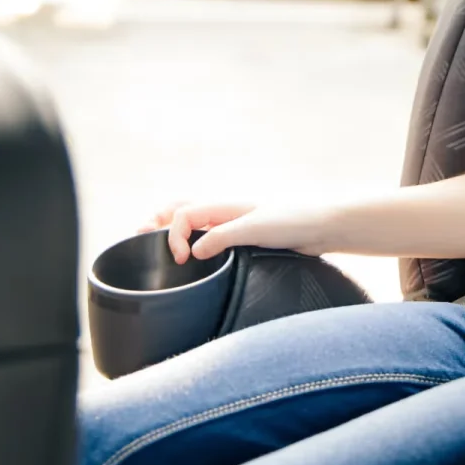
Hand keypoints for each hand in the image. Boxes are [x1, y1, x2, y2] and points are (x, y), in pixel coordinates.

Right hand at [141, 200, 326, 263]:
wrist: (325, 226)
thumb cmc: (295, 220)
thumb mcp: (255, 228)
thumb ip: (222, 237)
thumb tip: (192, 251)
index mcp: (224, 204)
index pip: (183, 214)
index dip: (172, 235)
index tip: (180, 259)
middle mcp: (225, 212)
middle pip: (182, 210)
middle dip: (158, 221)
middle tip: (139, 236)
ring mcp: (234, 224)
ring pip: (195, 222)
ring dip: (173, 229)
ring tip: (156, 244)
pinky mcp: (245, 238)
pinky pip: (211, 237)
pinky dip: (194, 241)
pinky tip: (192, 257)